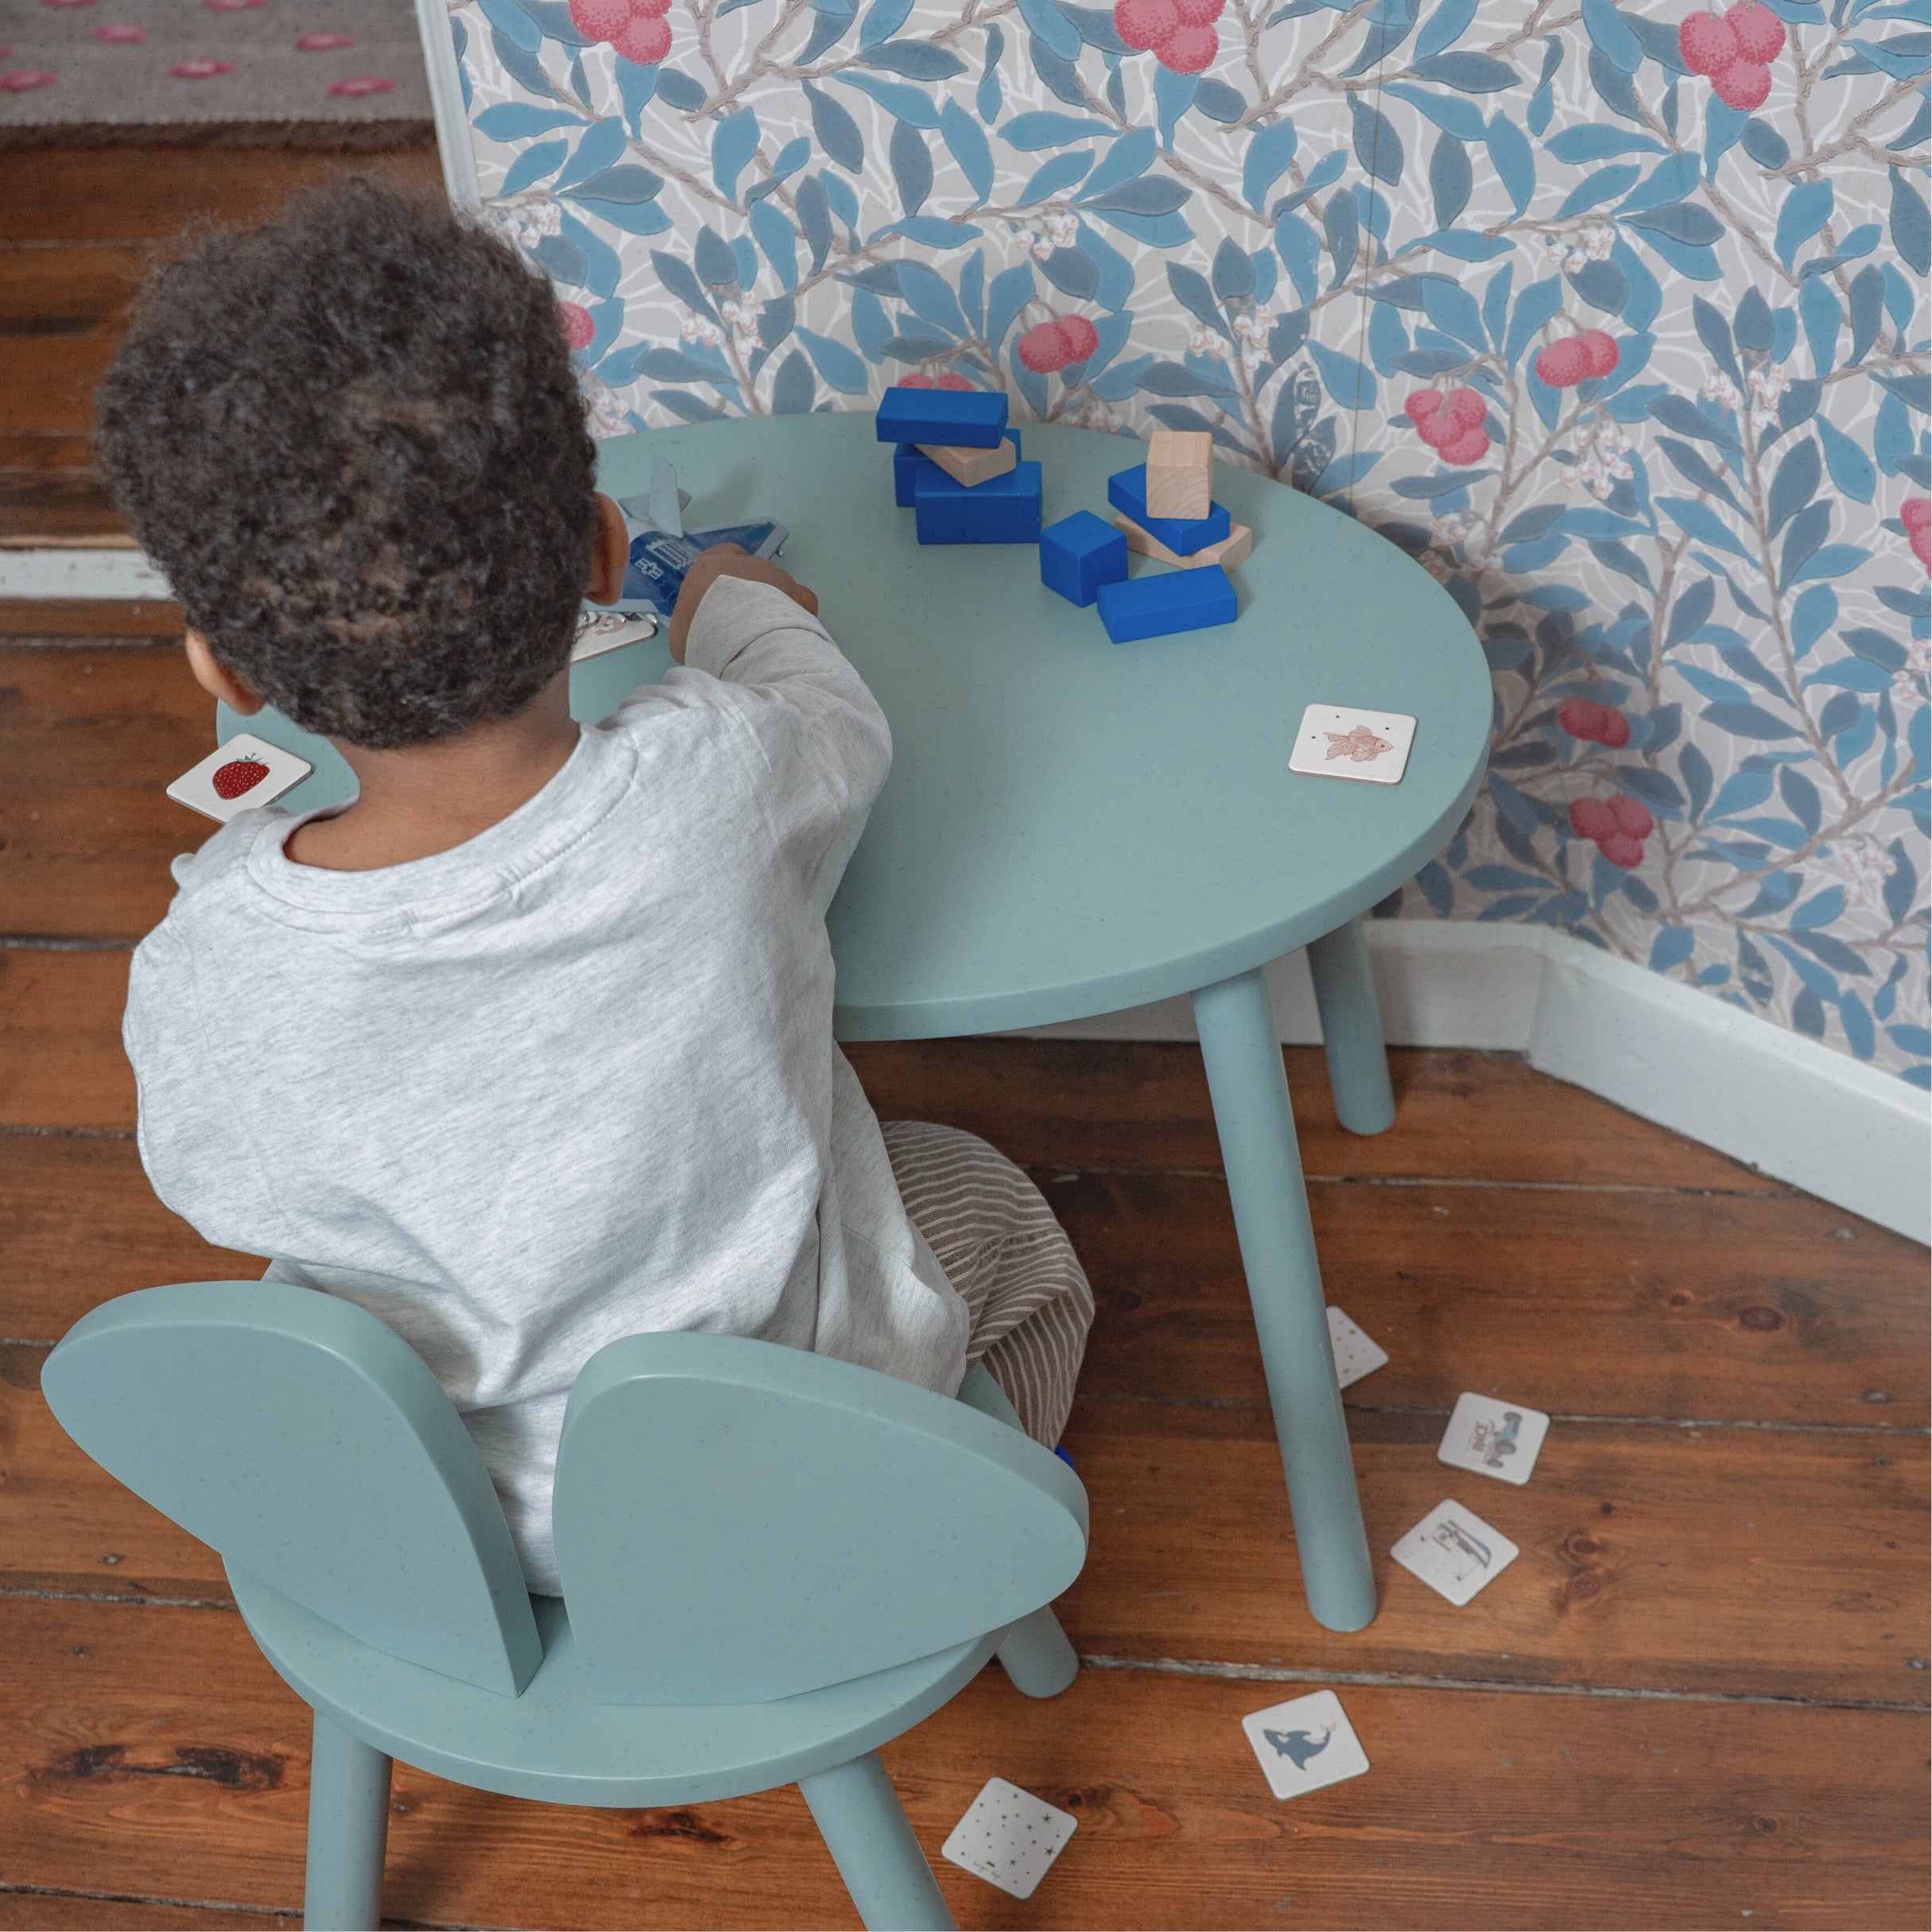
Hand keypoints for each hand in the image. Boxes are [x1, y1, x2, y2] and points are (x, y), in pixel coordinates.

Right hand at [667, 543, 818, 662]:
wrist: (734, 637)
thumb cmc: (700, 631)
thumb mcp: (681, 631)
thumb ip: (691, 625)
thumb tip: (698, 638)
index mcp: (710, 567)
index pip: (721, 554)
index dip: (726, 572)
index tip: (726, 592)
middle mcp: (745, 564)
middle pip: (751, 571)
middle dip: (752, 592)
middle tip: (747, 621)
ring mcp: (773, 575)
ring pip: (777, 584)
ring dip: (774, 603)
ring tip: (769, 631)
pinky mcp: (796, 592)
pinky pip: (801, 598)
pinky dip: (798, 611)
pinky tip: (791, 629)